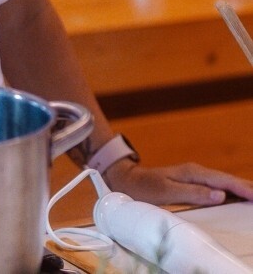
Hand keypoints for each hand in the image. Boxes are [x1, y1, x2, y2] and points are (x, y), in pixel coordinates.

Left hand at [103, 158, 252, 205]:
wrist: (126, 180)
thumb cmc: (144, 188)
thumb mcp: (166, 192)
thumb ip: (193, 193)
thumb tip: (220, 195)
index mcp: (193, 173)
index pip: (224, 181)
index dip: (243, 189)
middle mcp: (196, 171)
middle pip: (228, 179)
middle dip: (247, 187)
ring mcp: (194, 175)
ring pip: (224, 182)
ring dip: (241, 188)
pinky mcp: (192, 181)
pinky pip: (217, 185)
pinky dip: (230, 190)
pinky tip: (237, 195)